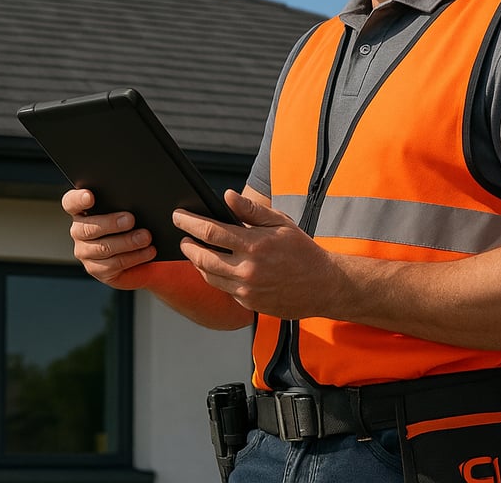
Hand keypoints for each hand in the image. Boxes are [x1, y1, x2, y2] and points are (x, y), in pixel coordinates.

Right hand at [63, 189, 158, 288]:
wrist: (141, 254)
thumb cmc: (133, 225)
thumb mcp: (129, 210)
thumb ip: (128, 204)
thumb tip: (142, 203)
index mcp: (82, 210)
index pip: (71, 202)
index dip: (78, 199)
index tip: (90, 196)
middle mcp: (79, 231)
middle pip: (87, 228)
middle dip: (110, 223)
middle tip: (130, 219)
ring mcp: (85, 252)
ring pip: (102, 248)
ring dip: (127, 242)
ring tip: (145, 237)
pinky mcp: (97, 269)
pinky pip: (114, 264)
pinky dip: (134, 257)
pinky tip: (148, 251)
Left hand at [174, 189, 339, 319]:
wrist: (323, 285)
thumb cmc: (302, 250)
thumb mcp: (280, 222)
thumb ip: (251, 210)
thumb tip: (227, 196)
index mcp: (254, 244)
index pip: (211, 231)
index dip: (189, 223)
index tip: (178, 216)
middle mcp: (247, 269)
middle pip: (202, 256)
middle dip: (187, 245)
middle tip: (183, 237)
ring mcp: (246, 289)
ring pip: (208, 275)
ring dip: (197, 261)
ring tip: (195, 250)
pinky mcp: (247, 303)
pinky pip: (221, 288)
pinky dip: (213, 276)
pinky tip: (214, 266)